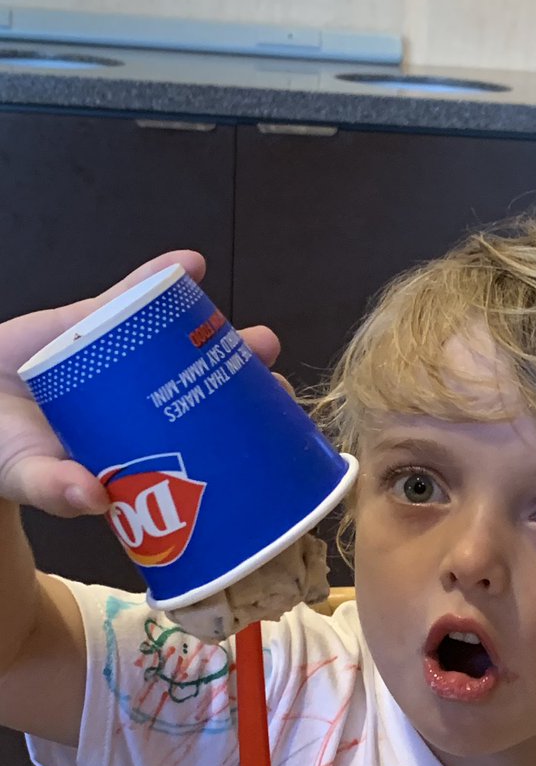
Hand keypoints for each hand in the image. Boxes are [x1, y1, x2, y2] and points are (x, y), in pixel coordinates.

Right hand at [0, 252, 279, 517]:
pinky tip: (189, 265)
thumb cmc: (5, 451)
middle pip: (204, 390)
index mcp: (140, 447)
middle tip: (274, 377)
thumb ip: (55, 490)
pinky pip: (129, 298)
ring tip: (255, 335)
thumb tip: (93, 500)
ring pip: (179, 344)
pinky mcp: (90, 324)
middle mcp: (142, 404)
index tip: (277, 437)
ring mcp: (122, 362)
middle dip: (245, 383)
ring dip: (220, 334)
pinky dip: (157, 279)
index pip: (202, 444)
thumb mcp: (29, 476)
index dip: (242, 441)